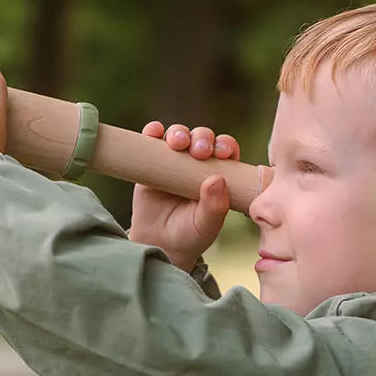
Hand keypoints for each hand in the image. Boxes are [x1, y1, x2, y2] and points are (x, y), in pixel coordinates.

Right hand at [128, 122, 239, 272]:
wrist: (158, 244)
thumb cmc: (190, 235)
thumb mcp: (206, 225)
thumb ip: (215, 207)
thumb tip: (217, 179)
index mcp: (218, 172)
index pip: (225, 150)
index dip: (225, 146)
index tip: (222, 153)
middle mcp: (197, 162)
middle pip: (202, 138)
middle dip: (202, 138)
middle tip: (200, 151)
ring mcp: (173, 160)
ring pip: (179, 135)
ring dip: (179, 133)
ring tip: (177, 143)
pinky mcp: (150, 161)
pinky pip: (151, 140)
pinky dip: (153, 131)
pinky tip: (154, 132)